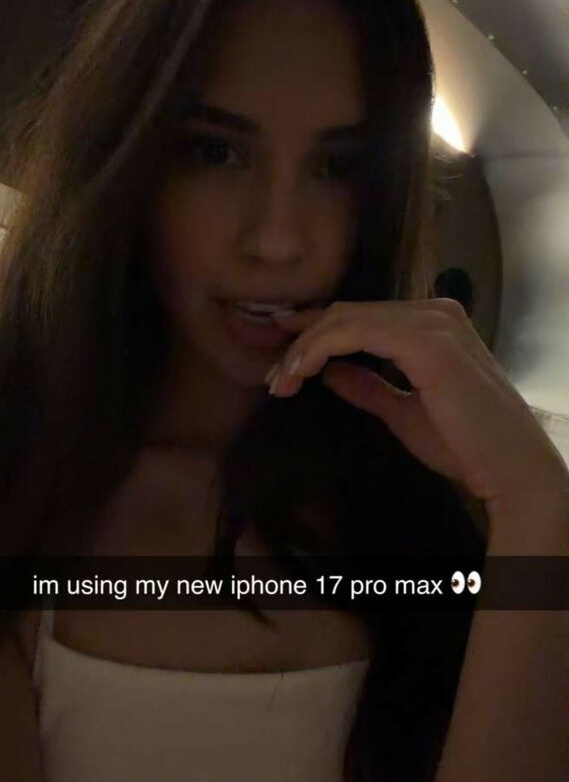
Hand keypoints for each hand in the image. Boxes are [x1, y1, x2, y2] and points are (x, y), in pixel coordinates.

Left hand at [264, 299, 568, 510]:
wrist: (507, 469)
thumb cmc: (464, 445)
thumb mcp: (402, 410)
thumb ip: (368, 385)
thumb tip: (330, 370)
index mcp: (433, 324)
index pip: (361, 317)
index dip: (314, 332)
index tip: (280, 357)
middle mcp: (434, 311)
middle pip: (348, 313)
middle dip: (302, 342)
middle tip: (273, 376)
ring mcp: (432, 321)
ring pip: (345, 319)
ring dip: (304, 349)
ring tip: (280, 382)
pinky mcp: (425, 340)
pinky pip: (355, 332)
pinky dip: (319, 350)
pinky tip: (299, 373)